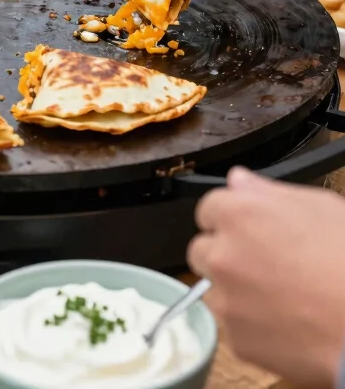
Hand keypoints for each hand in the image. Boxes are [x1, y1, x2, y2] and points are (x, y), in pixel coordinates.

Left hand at [188, 168, 344, 386]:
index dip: (230, 219)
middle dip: (224, 253)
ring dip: (233, 290)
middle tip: (261, 263)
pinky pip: (232, 327)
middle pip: (202, 250)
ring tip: (276, 295)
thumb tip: (238, 180)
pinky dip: (250, 325)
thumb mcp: (318, 207)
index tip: (246, 228)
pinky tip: (282, 320)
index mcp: (238, 215)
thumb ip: (267, 191)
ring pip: (213, 290)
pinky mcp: (236, 340)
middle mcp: (222, 255)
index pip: (208, 209)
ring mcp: (226, 301)